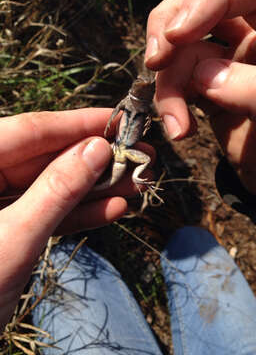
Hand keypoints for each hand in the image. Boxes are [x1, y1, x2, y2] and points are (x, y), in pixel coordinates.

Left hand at [0, 109, 153, 331]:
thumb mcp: (14, 239)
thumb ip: (56, 192)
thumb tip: (98, 150)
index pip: (30, 131)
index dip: (78, 124)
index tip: (119, 120)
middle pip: (47, 158)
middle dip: (96, 158)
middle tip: (139, 155)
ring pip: (53, 186)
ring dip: (96, 187)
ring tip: (136, 182)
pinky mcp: (12, 227)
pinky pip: (50, 214)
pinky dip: (81, 213)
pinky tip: (114, 209)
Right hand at [146, 0, 255, 200]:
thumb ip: (250, 86)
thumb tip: (203, 75)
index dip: (203, 1)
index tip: (177, 34)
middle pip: (200, 8)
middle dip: (170, 32)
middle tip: (155, 59)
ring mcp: (232, 64)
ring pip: (183, 52)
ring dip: (168, 87)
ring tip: (176, 127)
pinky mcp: (213, 92)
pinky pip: (180, 84)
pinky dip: (171, 105)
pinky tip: (180, 131)